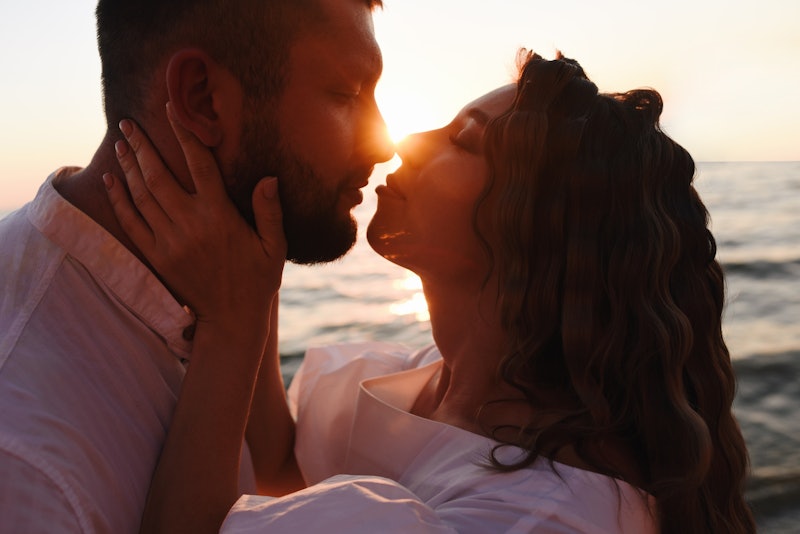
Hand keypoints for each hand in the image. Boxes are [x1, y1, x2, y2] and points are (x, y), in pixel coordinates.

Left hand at [104, 103, 285, 324]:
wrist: (232, 318)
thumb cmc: (258, 279)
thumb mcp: (274, 246)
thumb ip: (270, 211)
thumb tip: (268, 178)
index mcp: (221, 216)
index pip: (200, 164)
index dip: (185, 134)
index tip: (172, 109)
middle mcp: (191, 224)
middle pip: (158, 175)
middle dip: (141, 146)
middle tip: (127, 123)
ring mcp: (170, 241)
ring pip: (141, 195)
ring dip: (128, 166)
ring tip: (120, 144)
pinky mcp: (157, 257)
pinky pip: (131, 222)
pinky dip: (119, 198)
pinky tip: (111, 179)